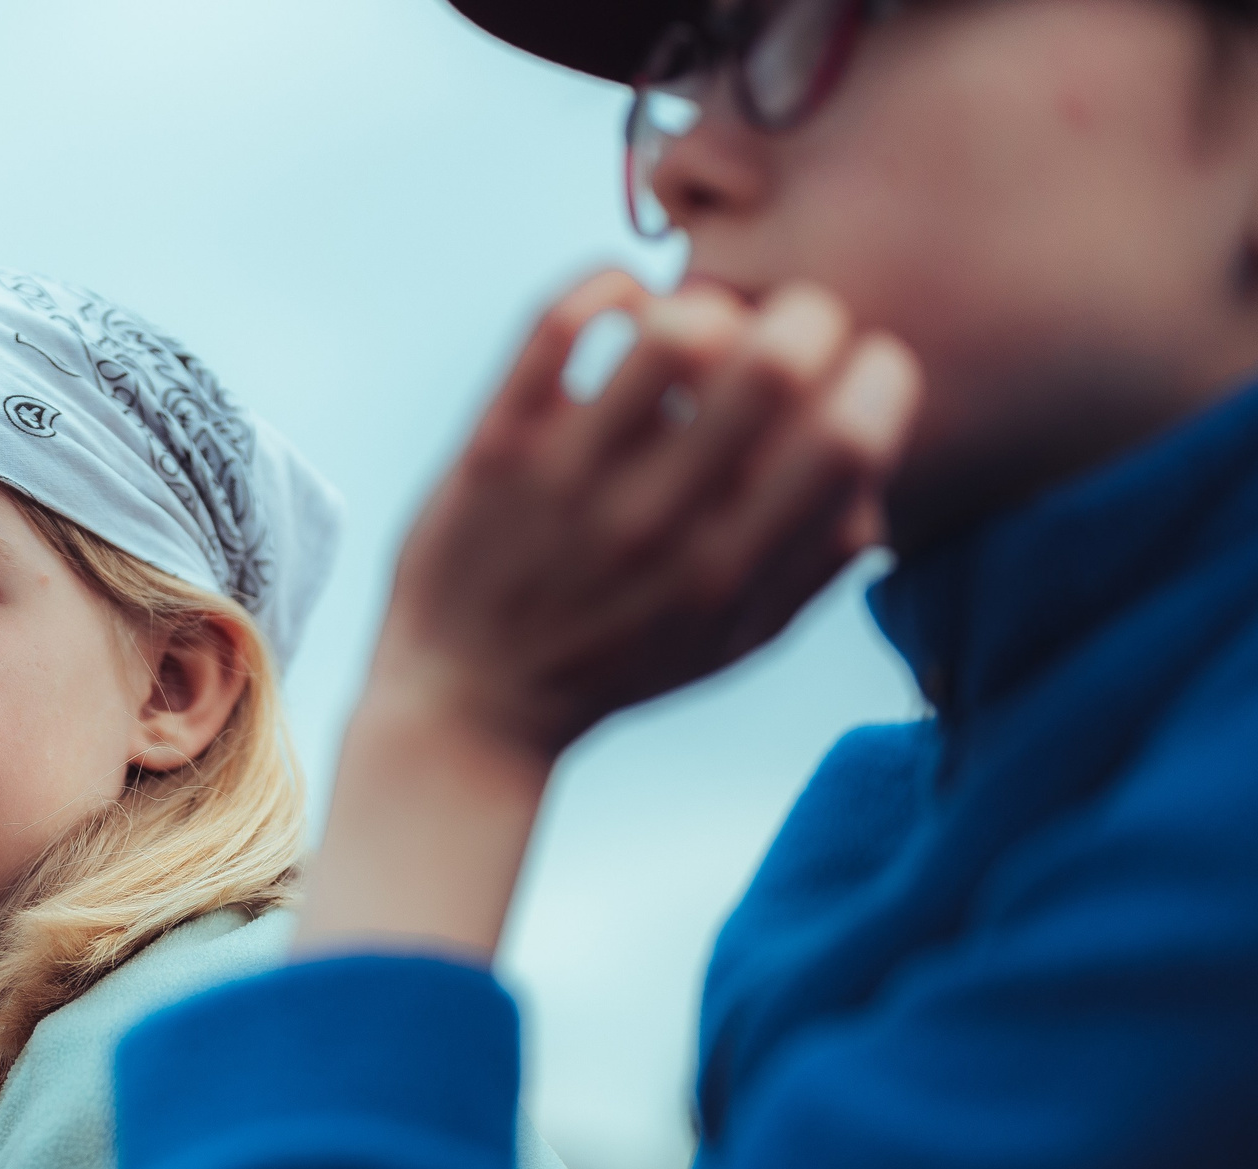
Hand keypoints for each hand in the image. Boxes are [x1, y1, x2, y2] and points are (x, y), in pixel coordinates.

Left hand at [296, 274, 920, 960]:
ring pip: (673, 332)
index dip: (877, 372)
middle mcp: (658, 526)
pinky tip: (623, 305)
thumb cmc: (615, 661)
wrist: (467, 707)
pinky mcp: (495, 449)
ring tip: (690, 330)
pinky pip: (556, 324)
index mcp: (733, 571)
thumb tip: (874, 461)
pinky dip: (607, 286)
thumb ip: (817, 561)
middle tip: (775, 331)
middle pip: (776, 361)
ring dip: (702, 304)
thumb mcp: (735, 641)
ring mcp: (570, 483)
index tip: (851, 370)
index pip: (851, 438)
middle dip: (802, 315)